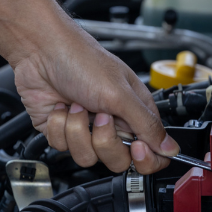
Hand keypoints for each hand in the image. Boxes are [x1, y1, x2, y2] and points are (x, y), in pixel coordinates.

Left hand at [13, 25, 179, 173]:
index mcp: (134, 113)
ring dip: (77, 129)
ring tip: (76, 104)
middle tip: (100, 117)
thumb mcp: (120, 94)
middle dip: (104, 141)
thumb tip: (170, 148)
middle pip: (117, 160)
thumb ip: (147, 125)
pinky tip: (59, 106)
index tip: (135, 148)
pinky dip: (58, 126)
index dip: (144, 158)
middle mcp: (111, 123)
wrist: (41, 50)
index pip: (151, 152)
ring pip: (86, 156)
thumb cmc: (82, 60)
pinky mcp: (60, 130)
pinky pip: (61, 147)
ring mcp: (85, 128)